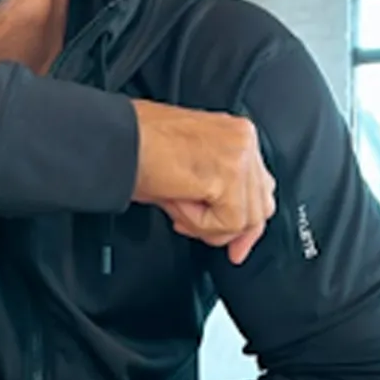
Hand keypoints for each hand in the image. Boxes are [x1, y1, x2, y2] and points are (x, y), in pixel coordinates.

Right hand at [132, 100, 275, 262]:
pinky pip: (228, 222)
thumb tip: (229, 228)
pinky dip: (199, 223)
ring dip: (206, 224)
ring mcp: (240, 154)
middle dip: (231, 230)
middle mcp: (243, 139)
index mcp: (235, 134)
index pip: (260, 187)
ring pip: (245, 219)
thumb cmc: (138, 147)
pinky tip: (177, 202)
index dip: (247, 223)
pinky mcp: (230, 173)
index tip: (237, 245)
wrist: (118, 140)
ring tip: (178, 206)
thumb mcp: (189, 169)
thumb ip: (216, 192)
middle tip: (203, 235)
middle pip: (261, 206)